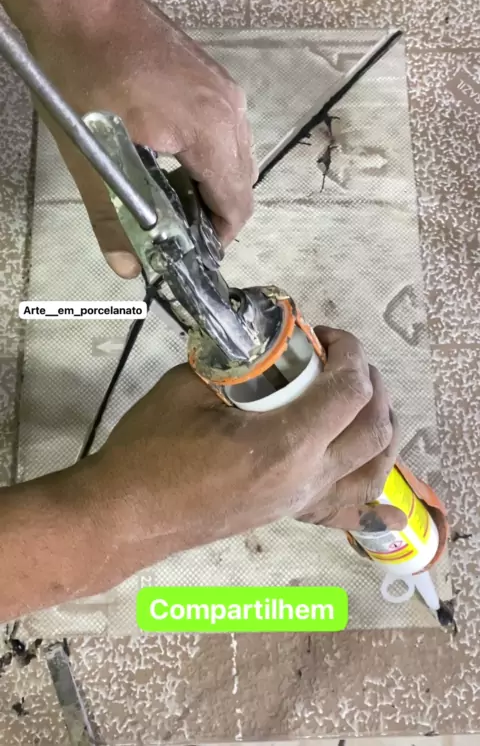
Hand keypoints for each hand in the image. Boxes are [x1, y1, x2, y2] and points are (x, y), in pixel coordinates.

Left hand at [28, 0, 255, 277]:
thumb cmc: (83, 75)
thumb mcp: (90, 156)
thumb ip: (112, 216)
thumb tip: (127, 266)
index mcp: (210, 133)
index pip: (236, 203)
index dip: (219, 236)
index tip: (191, 251)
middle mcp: (230, 110)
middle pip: (241, 182)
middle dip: (214, 212)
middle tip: (176, 229)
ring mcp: (225, 87)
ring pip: (235, 155)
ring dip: (211, 182)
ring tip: (170, 195)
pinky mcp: (213, 75)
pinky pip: (226, 128)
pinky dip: (208, 153)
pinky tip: (171, 157)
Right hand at [84, 326, 404, 588]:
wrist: (127, 514)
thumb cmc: (151, 449)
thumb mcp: (188, 386)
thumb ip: (233, 361)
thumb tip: (258, 341)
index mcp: (287, 443)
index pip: (349, 391)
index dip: (350, 352)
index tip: (325, 334)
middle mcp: (308, 477)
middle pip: (375, 428)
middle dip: (370, 382)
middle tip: (338, 358)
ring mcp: (303, 502)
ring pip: (376, 467)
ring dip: (378, 424)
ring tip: (355, 397)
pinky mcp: (291, 515)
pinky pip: (350, 505)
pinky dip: (368, 478)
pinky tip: (360, 459)